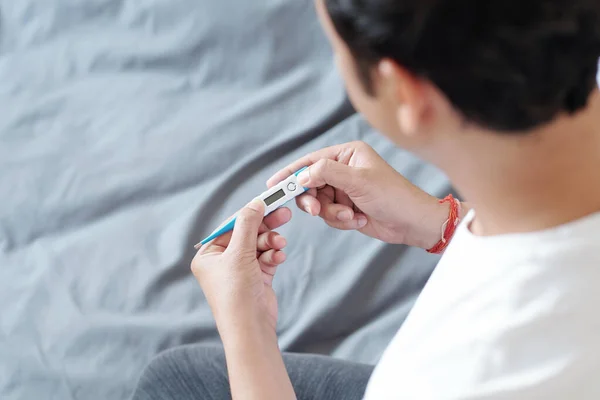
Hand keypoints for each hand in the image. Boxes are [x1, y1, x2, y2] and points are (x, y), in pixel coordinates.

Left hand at [191, 201, 290, 336]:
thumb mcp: (239, 253)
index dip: (250, 214)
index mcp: (208, 255)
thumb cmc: (236, 293)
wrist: (250, 328)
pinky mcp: (256, 278)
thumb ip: (248, 225)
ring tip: (280, 244)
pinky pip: (267, 258)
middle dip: (265, 227)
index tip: (268, 202)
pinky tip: (278, 258)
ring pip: (260, 246)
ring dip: (271, 243)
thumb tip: (255, 203)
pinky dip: (273, 256)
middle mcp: (222, 262)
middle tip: (284, 214)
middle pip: (247, 234)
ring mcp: (240, 271)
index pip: (230, 226)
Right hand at [267, 141, 448, 248]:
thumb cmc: (392, 195)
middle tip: (315, 211)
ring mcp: (344, 190)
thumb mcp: (358, 181)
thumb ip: (326, 173)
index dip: (291, 172)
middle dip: (313, 200)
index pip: (311, 160)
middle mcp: (344, 169)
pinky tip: (358, 220)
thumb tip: (301, 176)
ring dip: (332, 214)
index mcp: (347, 154)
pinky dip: (341, 221)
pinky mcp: (346, 207)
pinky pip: (329, 216)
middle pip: (310, 184)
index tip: (274, 184)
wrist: (411, 223)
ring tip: (350, 216)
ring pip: (318, 203)